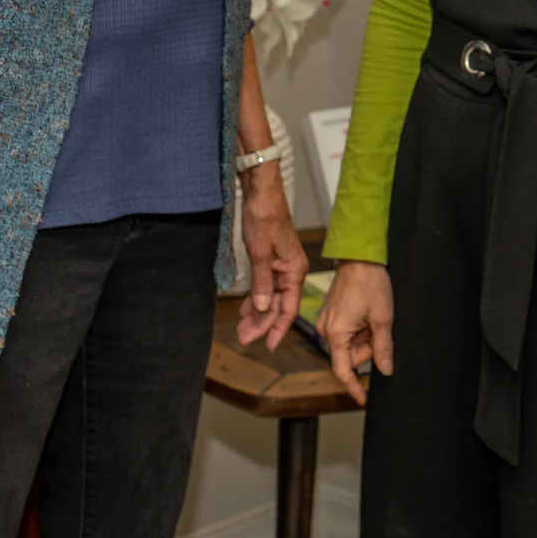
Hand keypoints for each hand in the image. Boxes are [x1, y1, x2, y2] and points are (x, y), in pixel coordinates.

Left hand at [234, 163, 305, 350]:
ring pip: (271, 297)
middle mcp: (291, 270)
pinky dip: (257, 298)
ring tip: (242, 329)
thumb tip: (264, 309)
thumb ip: (262, 283)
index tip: (269, 345)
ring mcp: (282, 265)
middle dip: (262, 323)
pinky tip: (247, 308)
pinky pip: (266, 285)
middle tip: (244, 339)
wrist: (262, 192)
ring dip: (258, 313)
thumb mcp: (259, 253)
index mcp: (294, 271)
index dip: (278, 328)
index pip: (288, 308)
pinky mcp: (272, 259)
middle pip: (279, 305)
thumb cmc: (263, 218)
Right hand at [318, 262, 394, 404]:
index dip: (354, 386)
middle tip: (381, 329)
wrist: (359, 257)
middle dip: (368, 349)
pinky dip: (360, 329)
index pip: (343, 370)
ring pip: (350, 343)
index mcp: (336, 333)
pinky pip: (347, 331)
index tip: (362, 399)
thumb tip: (385, 370)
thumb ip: (382, 347)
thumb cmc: (370, 284)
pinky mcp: (332, 313)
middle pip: (350, 355)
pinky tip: (369, 315)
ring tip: (376, 316)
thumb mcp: (382, 318)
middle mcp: (327, 330)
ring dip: (366, 337)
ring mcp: (328, 321)